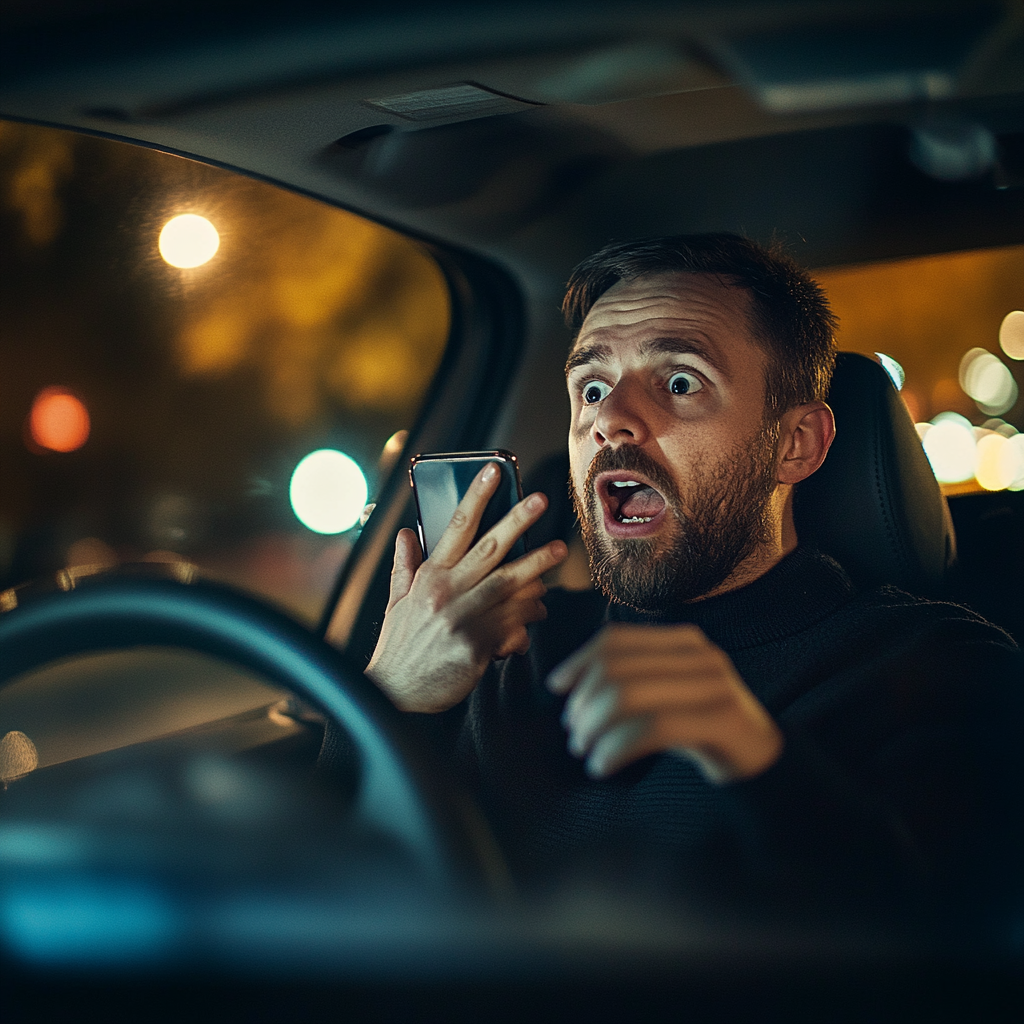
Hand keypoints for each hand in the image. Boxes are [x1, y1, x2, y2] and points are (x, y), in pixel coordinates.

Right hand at [367, 462, 567, 712]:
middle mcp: (446, 592)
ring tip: (558, 551)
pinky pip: (513, 623)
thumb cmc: (398, 648)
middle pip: (490, 547)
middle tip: (541, 501)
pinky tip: (539, 611)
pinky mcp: (477, 645)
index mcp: (428, 576)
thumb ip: (404, 566)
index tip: (493, 471)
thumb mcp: (395, 602)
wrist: (395, 695)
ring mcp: (462, 618)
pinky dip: (528, 616)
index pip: (456, 526)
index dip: (477, 495)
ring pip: (509, 583)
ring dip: (537, 566)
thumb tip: (405, 533)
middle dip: (518, 521)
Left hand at [547, 623, 782, 783]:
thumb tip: (568, 685)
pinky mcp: (722, 719)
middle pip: (616, 668)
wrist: (765, 765)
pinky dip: (616, 748)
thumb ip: (632, 681)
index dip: (579, 661)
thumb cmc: (702, 732)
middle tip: (575, 736)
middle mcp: (700, 655)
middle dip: (584, 704)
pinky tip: (603, 767)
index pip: (617, 639)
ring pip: (629, 696)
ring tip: (586, 753)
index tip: (558, 689)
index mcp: (683, 641)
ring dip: (595, 728)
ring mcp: (714, 684)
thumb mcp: (666, 697)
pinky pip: (652, 728)